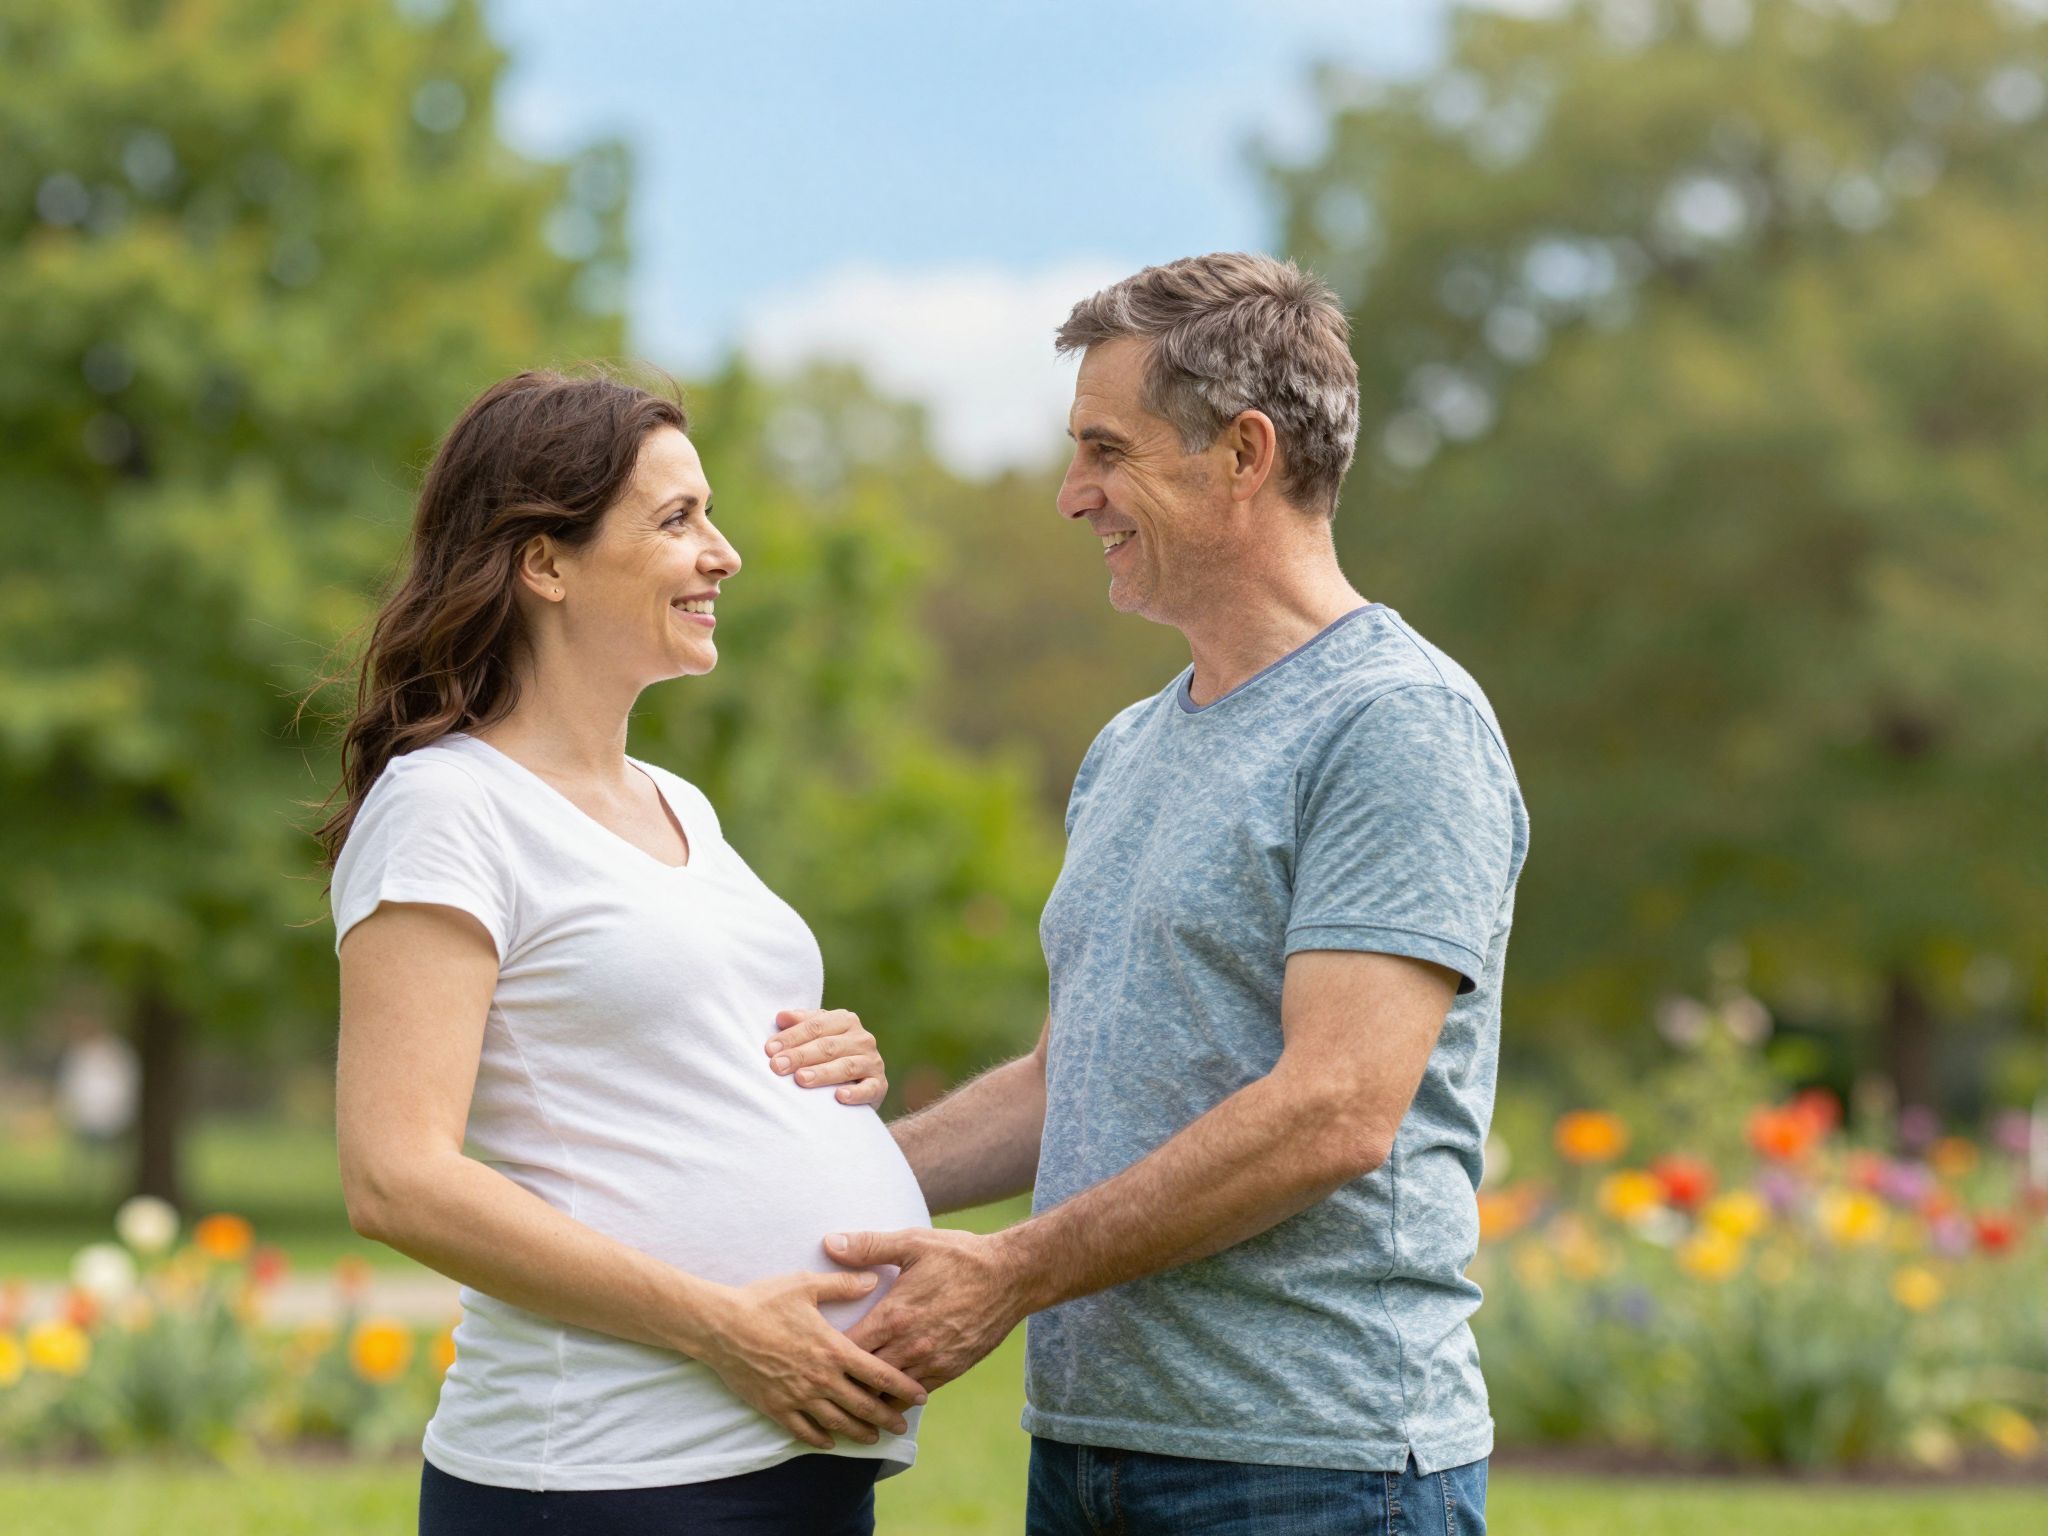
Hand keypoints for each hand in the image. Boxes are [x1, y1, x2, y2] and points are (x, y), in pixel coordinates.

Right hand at [694, 1270, 929, 1449]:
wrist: (720, 1326)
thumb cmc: (763, 1301)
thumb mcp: (806, 1285)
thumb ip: (843, 1284)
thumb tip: (872, 1280)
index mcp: (833, 1348)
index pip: (878, 1373)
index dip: (903, 1386)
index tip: (921, 1395)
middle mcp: (821, 1378)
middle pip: (864, 1405)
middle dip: (887, 1417)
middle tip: (903, 1426)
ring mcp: (798, 1396)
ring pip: (838, 1423)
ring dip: (859, 1432)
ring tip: (873, 1437)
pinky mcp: (776, 1407)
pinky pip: (804, 1431)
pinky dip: (821, 1439)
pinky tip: (831, 1441)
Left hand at [769, 1008, 886, 1105]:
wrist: (860, 1082)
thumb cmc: (830, 1055)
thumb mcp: (817, 1035)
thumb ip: (801, 1024)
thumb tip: (781, 1017)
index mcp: (845, 1020)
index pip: (816, 1026)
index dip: (792, 1037)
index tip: (769, 1049)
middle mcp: (862, 1038)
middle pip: (828, 1046)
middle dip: (800, 1056)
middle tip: (777, 1066)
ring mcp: (872, 1062)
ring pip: (846, 1066)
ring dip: (822, 1073)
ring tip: (800, 1079)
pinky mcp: (880, 1085)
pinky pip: (869, 1088)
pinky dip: (855, 1093)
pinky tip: (839, 1097)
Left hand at [828, 1227, 1029, 1391]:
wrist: (1011, 1276)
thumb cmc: (960, 1256)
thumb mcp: (913, 1242)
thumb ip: (868, 1246)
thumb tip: (829, 1242)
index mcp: (894, 1316)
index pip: (847, 1348)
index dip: (827, 1354)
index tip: (813, 1353)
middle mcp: (910, 1346)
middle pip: (863, 1378)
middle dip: (843, 1381)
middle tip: (822, 1383)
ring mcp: (931, 1363)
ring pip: (888, 1393)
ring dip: (869, 1395)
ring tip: (847, 1399)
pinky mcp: (950, 1371)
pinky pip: (915, 1395)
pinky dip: (897, 1397)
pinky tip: (884, 1397)